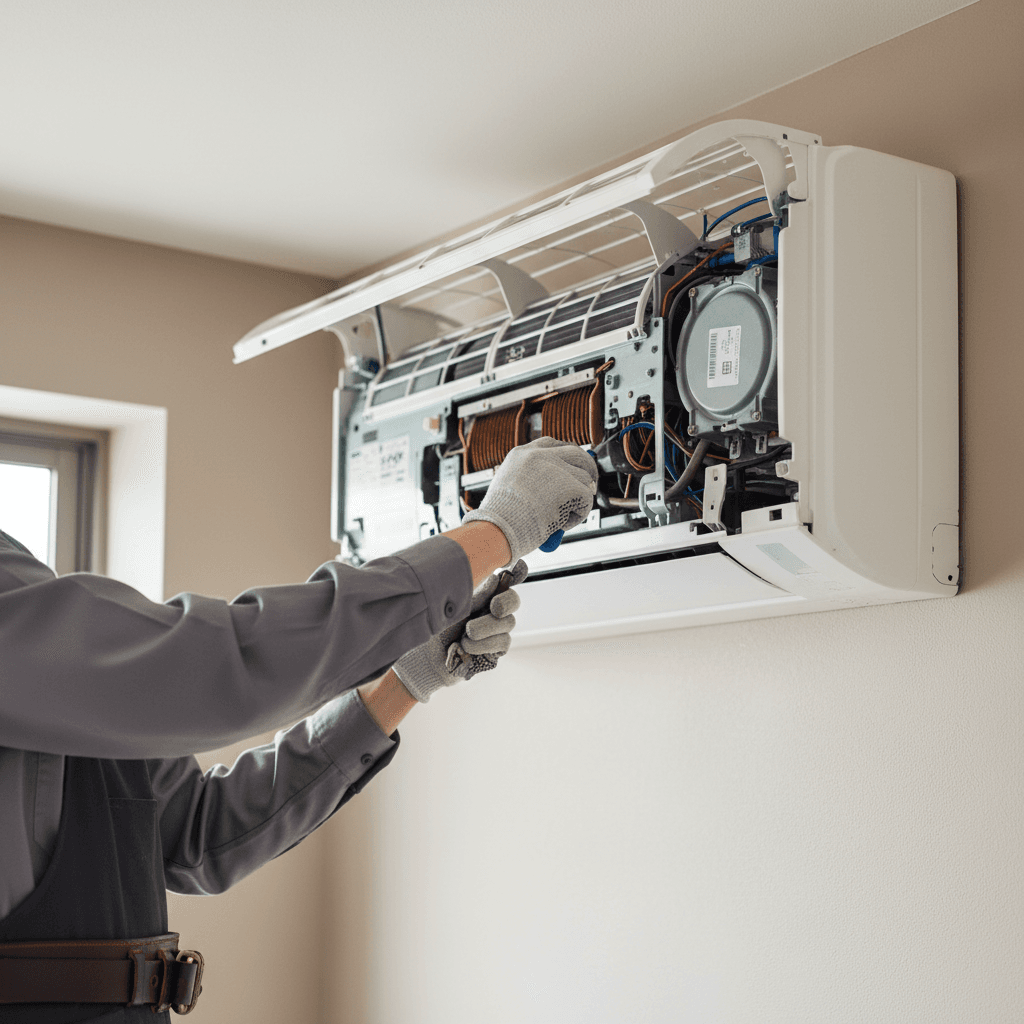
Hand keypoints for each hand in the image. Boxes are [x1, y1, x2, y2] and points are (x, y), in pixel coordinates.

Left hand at [392, 560, 528, 702]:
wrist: (425, 658)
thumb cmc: (435, 628)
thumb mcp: (454, 607)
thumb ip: (476, 594)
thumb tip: (496, 578)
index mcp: (480, 594)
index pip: (506, 581)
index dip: (517, 573)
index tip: (516, 571)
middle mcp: (491, 611)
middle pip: (513, 601)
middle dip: (506, 602)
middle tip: (494, 607)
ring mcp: (495, 631)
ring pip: (508, 623)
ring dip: (486, 628)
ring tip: (466, 634)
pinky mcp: (495, 650)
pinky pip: (503, 642)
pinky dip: (485, 644)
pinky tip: (466, 645)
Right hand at [462, 437, 597, 563]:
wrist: (497, 530)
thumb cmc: (499, 519)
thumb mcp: (510, 488)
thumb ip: (533, 482)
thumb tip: (560, 490)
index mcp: (521, 454)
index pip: (552, 445)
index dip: (566, 458)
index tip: (572, 469)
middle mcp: (539, 456)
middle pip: (576, 453)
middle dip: (586, 470)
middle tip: (588, 488)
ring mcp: (556, 469)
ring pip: (584, 479)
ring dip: (577, 501)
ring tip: (558, 518)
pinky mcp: (570, 486)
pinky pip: (586, 500)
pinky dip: (577, 516)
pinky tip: (559, 524)